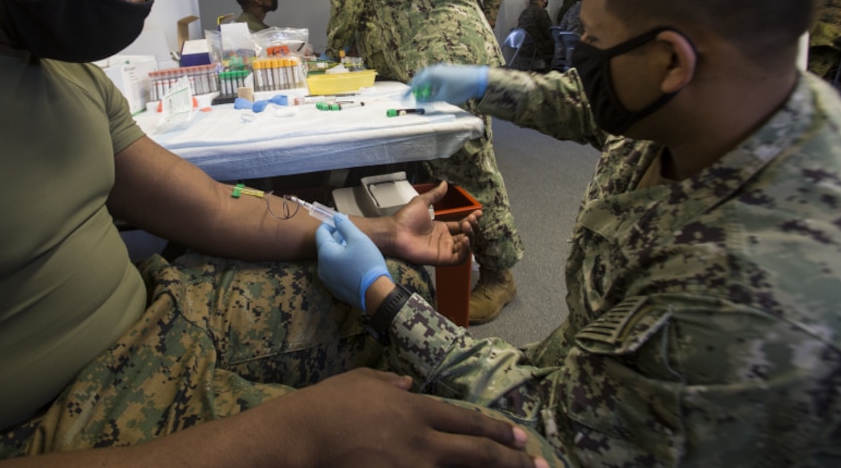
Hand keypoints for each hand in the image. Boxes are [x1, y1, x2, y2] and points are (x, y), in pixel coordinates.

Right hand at [277, 369, 546, 466]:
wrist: (301, 439)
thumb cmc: (328, 405)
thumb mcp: (362, 381)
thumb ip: (392, 382)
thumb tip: (409, 384)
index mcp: (416, 410)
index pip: (468, 421)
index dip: (499, 431)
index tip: (523, 438)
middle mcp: (423, 442)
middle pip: (477, 453)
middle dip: (512, 460)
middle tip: (539, 466)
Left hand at [315, 213, 390, 311]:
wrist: (376, 294)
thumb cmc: (367, 263)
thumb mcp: (358, 239)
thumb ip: (345, 226)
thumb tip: (336, 217)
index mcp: (325, 254)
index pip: (320, 233)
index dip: (329, 224)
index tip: (340, 221)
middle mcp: (321, 268)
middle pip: (325, 246)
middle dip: (336, 238)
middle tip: (352, 236)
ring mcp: (327, 280)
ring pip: (330, 259)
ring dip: (339, 251)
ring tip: (355, 250)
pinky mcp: (335, 289)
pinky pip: (335, 271)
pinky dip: (342, 264)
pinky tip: (355, 264)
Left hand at [382, 181, 476, 265]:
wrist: (396, 231)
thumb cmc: (406, 218)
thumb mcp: (422, 202)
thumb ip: (435, 195)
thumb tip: (444, 183)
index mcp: (441, 228)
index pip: (461, 225)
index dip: (471, 220)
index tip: (478, 212)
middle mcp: (444, 240)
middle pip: (465, 236)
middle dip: (472, 227)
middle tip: (471, 219)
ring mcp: (444, 250)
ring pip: (465, 247)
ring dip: (470, 237)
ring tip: (467, 226)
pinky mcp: (442, 259)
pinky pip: (459, 258)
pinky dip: (466, 251)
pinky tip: (465, 239)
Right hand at [409, 63, 489, 103]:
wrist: (478, 79)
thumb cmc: (459, 88)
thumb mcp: (443, 97)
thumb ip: (429, 99)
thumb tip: (420, 100)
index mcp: (431, 75)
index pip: (415, 83)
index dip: (409, 92)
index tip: (404, 98)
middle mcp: (434, 69)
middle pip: (420, 78)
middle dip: (416, 87)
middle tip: (415, 95)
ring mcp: (442, 68)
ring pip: (428, 76)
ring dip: (425, 85)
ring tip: (426, 94)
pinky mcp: (448, 69)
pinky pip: (435, 75)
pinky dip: (432, 82)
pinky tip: (436, 90)